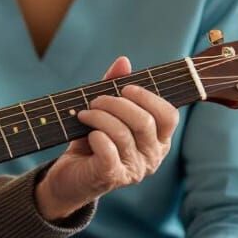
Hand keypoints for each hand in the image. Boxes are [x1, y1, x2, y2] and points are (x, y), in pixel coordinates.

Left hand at [34, 56, 177, 219]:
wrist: (70, 176)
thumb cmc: (92, 141)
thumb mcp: (104, 112)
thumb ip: (115, 86)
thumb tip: (124, 61)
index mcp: (158, 139)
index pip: (168, 115)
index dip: (148, 97)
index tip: (124, 88)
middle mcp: (152, 156)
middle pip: (144, 121)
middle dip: (116, 103)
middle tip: (95, 101)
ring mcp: (135, 170)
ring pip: (123, 133)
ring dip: (99, 117)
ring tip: (84, 114)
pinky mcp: (113, 177)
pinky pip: (108, 149)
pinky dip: (95, 135)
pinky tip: (86, 134)